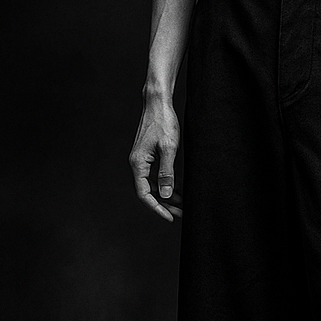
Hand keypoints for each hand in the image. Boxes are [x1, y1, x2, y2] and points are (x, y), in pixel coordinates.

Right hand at [129, 98, 181, 221]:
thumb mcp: (168, 148)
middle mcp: (138, 164)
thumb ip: (167, 172)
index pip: (144, 194)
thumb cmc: (163, 122)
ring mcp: (143, 160)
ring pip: (154, 185)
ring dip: (167, 196)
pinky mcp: (149, 155)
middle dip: (164, 205)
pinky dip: (167, 184)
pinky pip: (156, 175)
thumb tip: (165, 195)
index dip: (157, 208)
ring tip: (182, 206)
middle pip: (149, 192)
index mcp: (138, 164)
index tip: (170, 217)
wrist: (158, 103)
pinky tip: (178, 191)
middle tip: (180, 215)